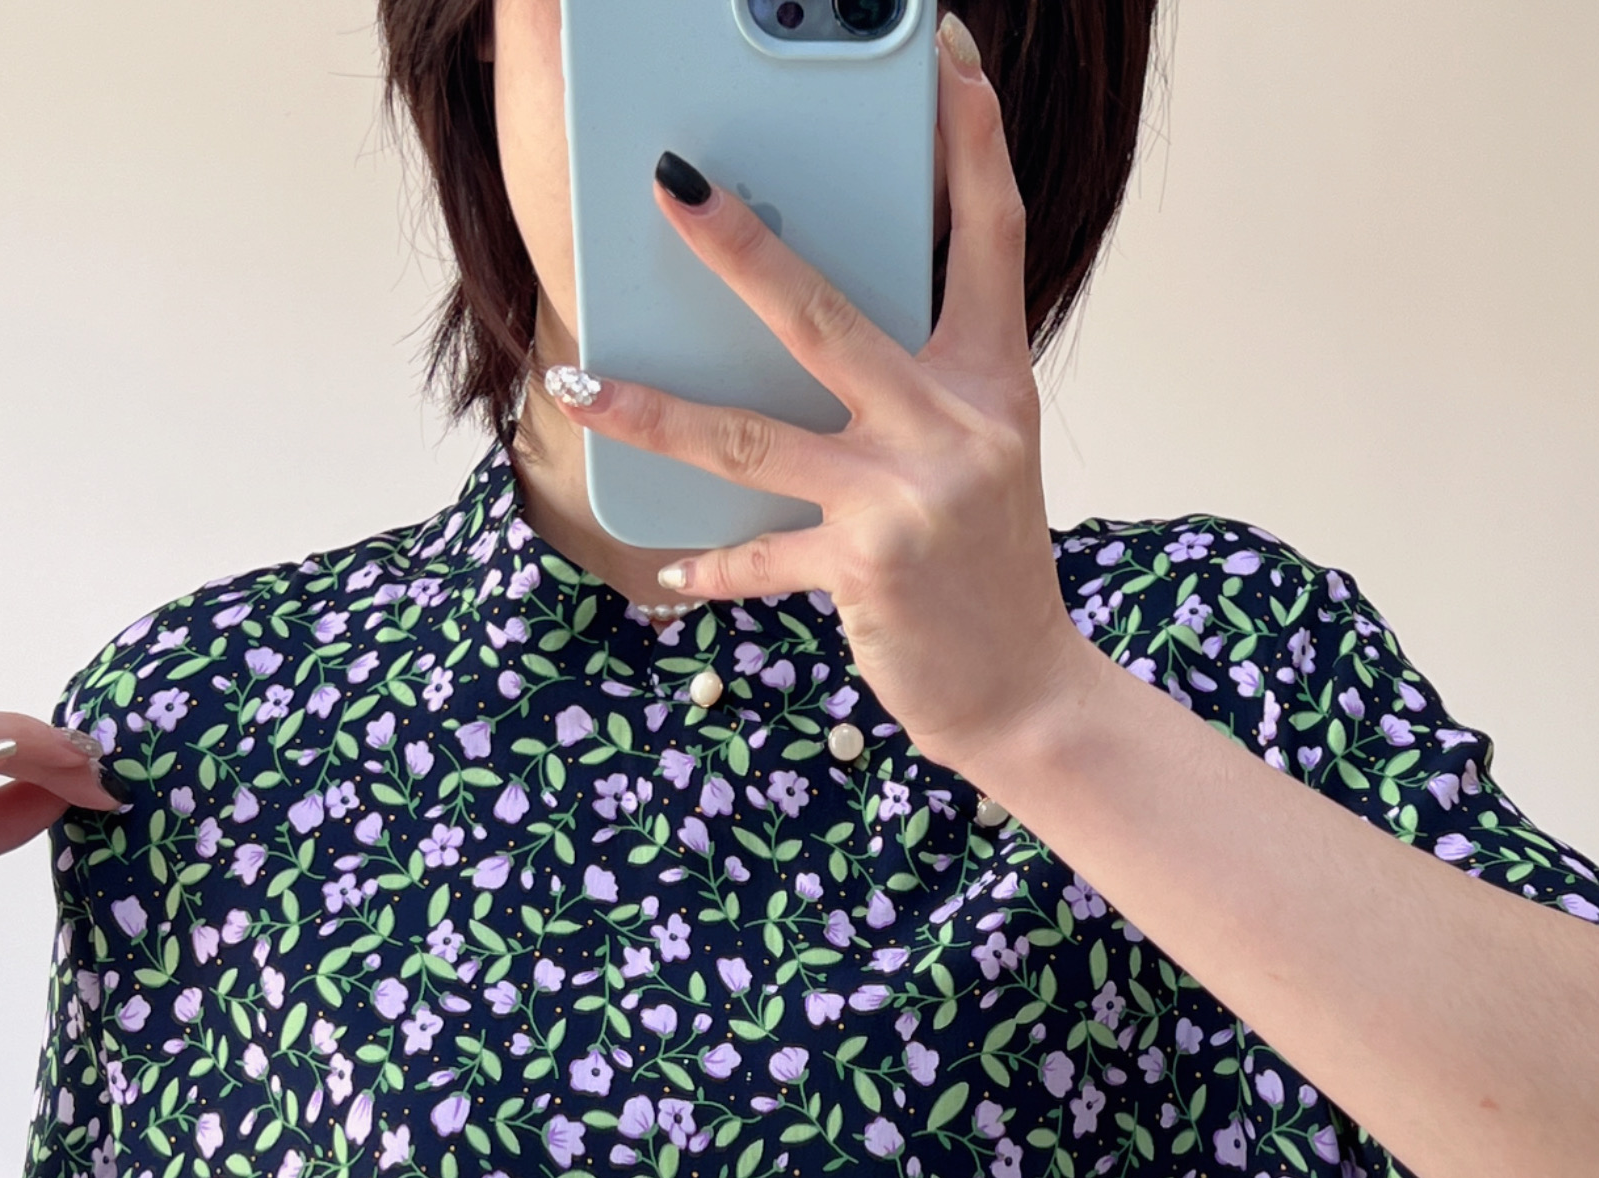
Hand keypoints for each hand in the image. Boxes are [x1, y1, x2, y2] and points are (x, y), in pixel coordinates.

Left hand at [541, 13, 1103, 776]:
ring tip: (575, 384)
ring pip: (749, 436)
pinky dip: (711, 565)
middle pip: (826, 314)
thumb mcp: (979, 458)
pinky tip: (670, 568)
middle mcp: (953, 426)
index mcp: (990, 383)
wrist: (1023, 692)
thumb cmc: (987, 571)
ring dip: (651, 410)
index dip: (971, 146)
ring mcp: (905, 497)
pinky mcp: (863, 568)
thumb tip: (803, 332)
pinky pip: (759, 555)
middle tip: (667, 184)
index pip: (989, 238)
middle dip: (738, 246)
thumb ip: (916, 390)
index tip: (946, 63)